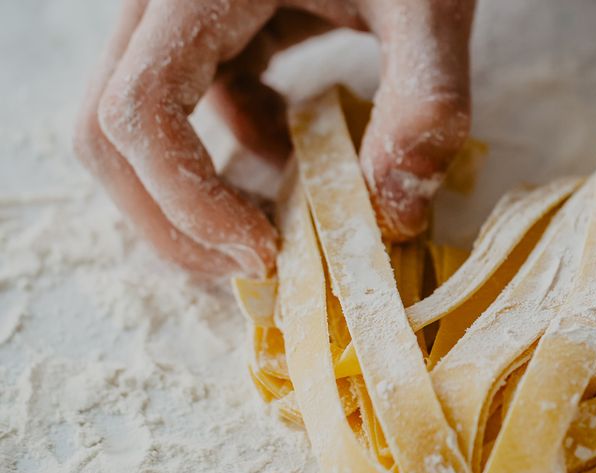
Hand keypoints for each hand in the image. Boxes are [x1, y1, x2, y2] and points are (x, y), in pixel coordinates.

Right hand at [75, 0, 474, 275]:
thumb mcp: (430, 7)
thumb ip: (425, 100)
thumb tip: (395, 214)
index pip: (138, 112)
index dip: (185, 201)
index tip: (265, 254)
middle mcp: (166, 0)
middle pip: (110, 130)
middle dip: (172, 218)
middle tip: (255, 266)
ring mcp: (179, 14)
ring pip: (139, 124)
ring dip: (195, 192)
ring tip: (277, 229)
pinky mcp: (208, 26)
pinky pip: (187, 104)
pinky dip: (231, 150)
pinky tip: (295, 156)